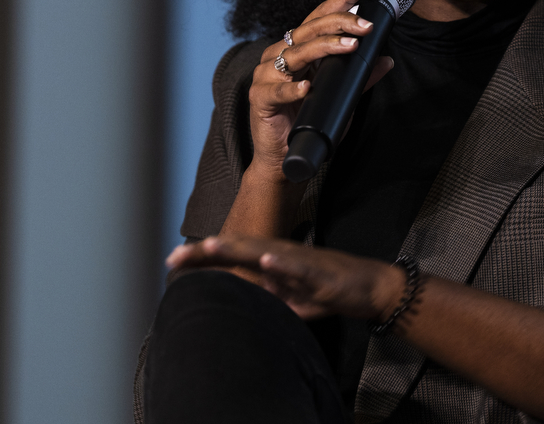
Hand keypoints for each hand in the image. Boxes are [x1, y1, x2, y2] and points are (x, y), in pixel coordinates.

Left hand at [168, 235, 403, 321]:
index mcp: (273, 260)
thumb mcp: (290, 297)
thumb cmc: (330, 291)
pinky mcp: (322, 274)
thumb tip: (244, 297)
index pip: (232, 256)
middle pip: (240, 248)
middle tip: (175, 255)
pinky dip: (282, 264)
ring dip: (238, 249)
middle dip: (207, 251)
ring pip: (265, 252)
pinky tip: (266, 262)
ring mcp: (302, 261)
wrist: (371, 287)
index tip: (172, 261)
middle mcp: (283, 254)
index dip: (203, 257)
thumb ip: (267, 293)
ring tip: (211, 247)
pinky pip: (300, 268)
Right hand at [246, 0, 395, 179]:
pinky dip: (293, 88)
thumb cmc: (309, 121)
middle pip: (309, 29)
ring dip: (325, 47)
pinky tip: (308, 87)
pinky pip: (277, 90)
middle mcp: (279, 55)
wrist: (285, 159)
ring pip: (296, 53)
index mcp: (297, 48)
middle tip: (366, 24)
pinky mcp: (259, 98)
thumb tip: (387, 59)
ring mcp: (267, 75)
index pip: (319, 17)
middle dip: (340, 22)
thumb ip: (360, 77)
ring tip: (350, 46)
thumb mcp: (341, 95)